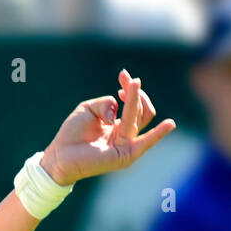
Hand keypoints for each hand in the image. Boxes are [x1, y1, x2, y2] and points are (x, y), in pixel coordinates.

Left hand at [41, 70, 175, 184]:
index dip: (130, 89)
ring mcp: (127, 145)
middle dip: (134, 93)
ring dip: (136, 100)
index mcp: (117, 125)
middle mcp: (125, 134)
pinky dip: (158, 134)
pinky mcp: (125, 155)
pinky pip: (145, 143)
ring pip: (140, 119)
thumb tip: (118, 110)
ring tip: (132, 86)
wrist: (60, 154)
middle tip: (126, 80)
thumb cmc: (72, 133)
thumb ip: (106, 103)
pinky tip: (169, 124)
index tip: (123, 75)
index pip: (134, 105)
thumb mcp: (89, 108)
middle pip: (141, 110)